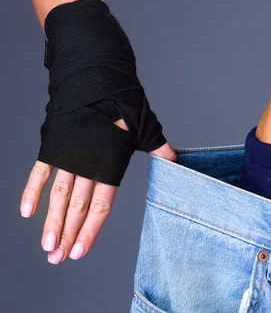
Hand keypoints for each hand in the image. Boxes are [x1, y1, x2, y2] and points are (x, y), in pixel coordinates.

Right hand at [20, 118, 176, 263]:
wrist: (98, 79)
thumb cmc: (126, 103)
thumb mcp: (148, 128)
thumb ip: (160, 148)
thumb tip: (176, 159)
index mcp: (110, 165)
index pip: (100, 206)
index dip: (90, 231)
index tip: (80, 252)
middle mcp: (88, 164)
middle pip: (76, 207)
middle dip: (67, 235)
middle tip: (57, 259)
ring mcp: (69, 156)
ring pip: (58, 196)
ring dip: (51, 222)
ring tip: (47, 246)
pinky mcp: (53, 145)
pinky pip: (40, 172)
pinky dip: (31, 191)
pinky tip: (26, 212)